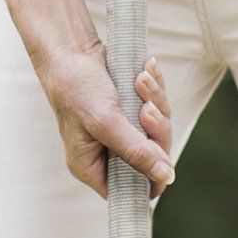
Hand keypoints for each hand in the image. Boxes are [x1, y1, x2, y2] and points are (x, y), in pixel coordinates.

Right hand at [33, 40, 174, 200]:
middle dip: (155, 129)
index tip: (163, 160)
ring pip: (157, 128)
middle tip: (147, 108)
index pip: (129, 190)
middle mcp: (107, 152)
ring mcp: (121, 129)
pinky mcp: (131, 109)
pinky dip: (154, 88)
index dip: (151, 179)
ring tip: (142, 79)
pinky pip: (156, 106)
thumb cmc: (76, 86)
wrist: (70, 47)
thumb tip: (166, 176)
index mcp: (92, 165)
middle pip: (151, 157)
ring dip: (155, 101)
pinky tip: (146, 70)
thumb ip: (135, 151)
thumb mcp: (105, 121)